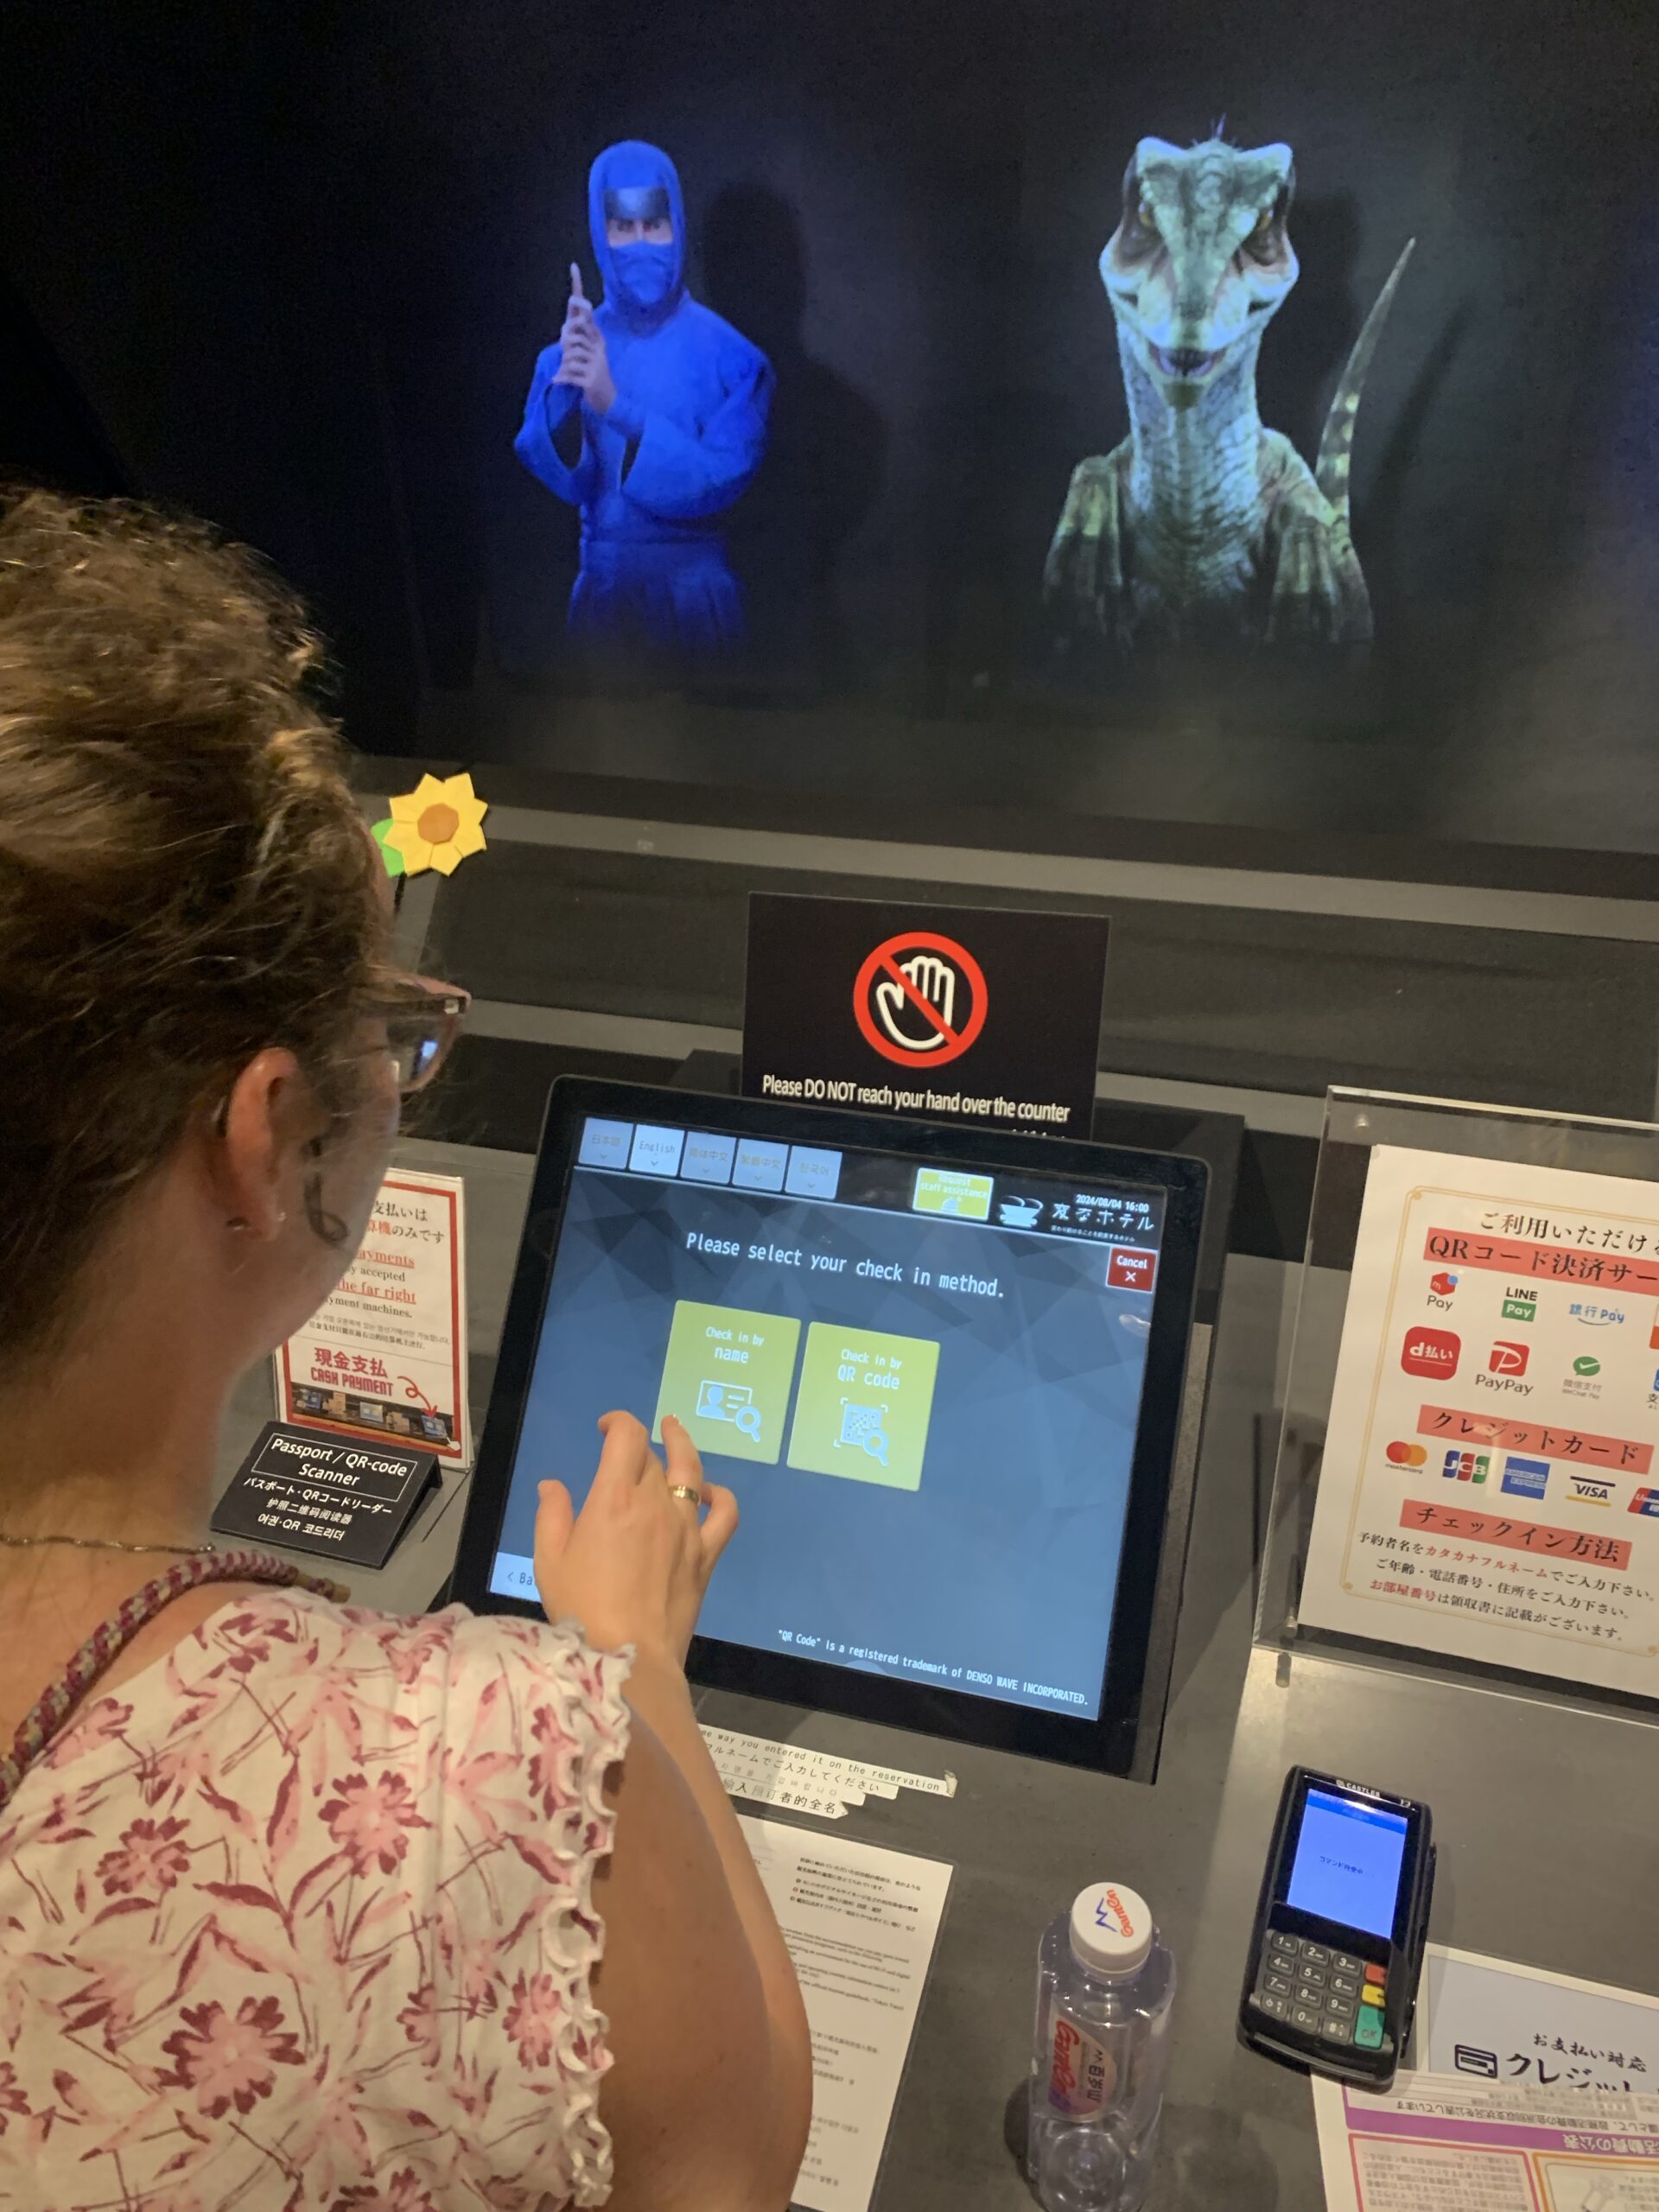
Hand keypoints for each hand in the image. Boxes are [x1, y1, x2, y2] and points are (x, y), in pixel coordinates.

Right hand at [533, 1411, 737, 1669]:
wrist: (628, 1656)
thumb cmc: (582, 1608)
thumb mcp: (549, 1560)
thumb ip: (552, 1515)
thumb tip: (553, 1485)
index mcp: (614, 1499)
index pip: (627, 1437)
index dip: (618, 1422)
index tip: (605, 1427)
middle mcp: (655, 1504)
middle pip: (653, 1457)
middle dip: (637, 1447)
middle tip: (624, 1449)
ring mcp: (686, 1528)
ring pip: (691, 1472)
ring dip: (682, 1446)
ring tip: (675, 1432)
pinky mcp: (705, 1554)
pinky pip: (724, 1514)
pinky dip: (720, 1496)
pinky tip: (708, 1493)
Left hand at [553, 261, 616, 413]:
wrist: (607, 400)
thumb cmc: (591, 373)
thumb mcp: (585, 352)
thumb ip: (575, 337)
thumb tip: (568, 323)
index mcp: (596, 337)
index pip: (585, 311)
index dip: (578, 290)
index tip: (573, 267)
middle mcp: (598, 345)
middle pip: (571, 333)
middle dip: (564, 344)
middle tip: (566, 356)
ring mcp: (596, 362)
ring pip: (569, 354)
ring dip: (564, 364)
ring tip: (569, 372)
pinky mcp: (591, 378)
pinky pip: (569, 372)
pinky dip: (562, 378)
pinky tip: (562, 382)